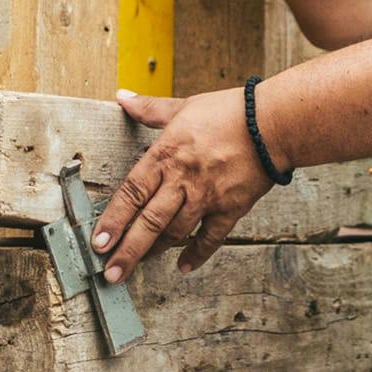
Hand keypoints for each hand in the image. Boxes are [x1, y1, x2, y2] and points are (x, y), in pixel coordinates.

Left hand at [90, 88, 273, 280]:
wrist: (274, 123)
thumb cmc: (230, 112)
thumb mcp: (184, 106)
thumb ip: (149, 109)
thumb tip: (121, 97)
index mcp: (167, 154)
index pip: (132, 192)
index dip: (113, 220)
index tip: (98, 242)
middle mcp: (183, 179)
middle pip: (149, 221)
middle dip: (128, 251)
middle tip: (111, 274)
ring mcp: (208, 196)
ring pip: (176, 232)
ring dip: (155, 251)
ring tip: (139, 264)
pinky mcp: (231, 208)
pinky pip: (212, 238)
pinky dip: (198, 254)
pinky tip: (184, 265)